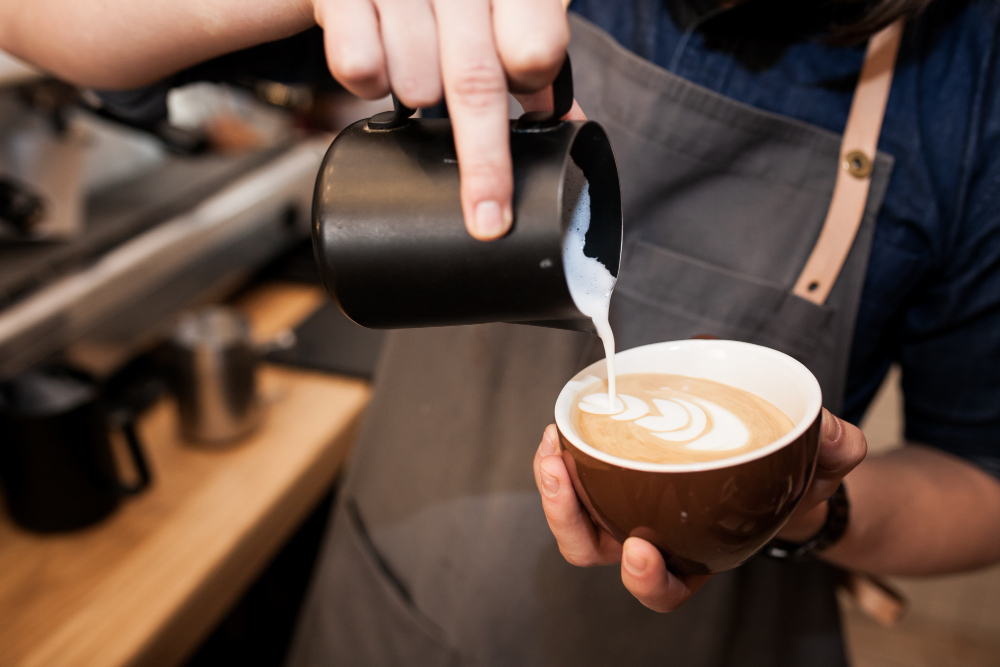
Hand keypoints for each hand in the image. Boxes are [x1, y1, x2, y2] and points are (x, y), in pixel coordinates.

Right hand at [312, 0, 571, 239]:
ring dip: (415, 97)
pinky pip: (358, 68)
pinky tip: (376, 62)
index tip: (522, 108)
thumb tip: (570, 128)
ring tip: (417, 80)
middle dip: (485, 162)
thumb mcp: (496, 10)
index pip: (536, 49)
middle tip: (488, 218)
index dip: (528, 87)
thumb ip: (530, 53)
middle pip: (476, 82)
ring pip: (415, 83)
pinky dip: (366, 82)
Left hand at [532, 409, 866, 611]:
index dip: (648, 581)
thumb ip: (833, 450)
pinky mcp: (615, 467)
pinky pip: (577, 473)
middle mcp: (658, 535)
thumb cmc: (789, 474)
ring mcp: (630, 503)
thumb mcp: (822, 461)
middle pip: (597, 551)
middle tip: (564, 477)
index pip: (667, 587)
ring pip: (574, 515)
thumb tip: (833, 435)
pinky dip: (563, 454)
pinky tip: (562, 424)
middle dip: (570, 521)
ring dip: (553, 486)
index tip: (641, 550)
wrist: (772, 454)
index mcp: (702, 551)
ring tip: (551, 445)